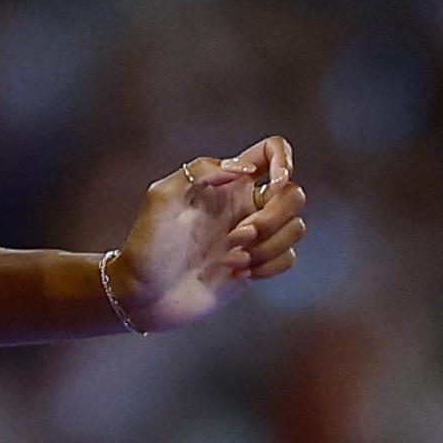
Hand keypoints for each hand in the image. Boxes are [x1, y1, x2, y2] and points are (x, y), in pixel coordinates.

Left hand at [108, 135, 306, 331]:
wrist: (146, 292)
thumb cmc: (148, 243)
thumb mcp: (163, 197)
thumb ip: (200, 172)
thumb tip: (244, 168)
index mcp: (224, 181)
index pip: (271, 151)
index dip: (284, 160)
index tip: (271, 184)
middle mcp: (243, 203)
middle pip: (294, 194)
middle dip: (272, 218)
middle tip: (235, 236)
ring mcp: (253, 234)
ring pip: (295, 227)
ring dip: (267, 246)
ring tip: (228, 258)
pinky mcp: (257, 262)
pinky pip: (289, 257)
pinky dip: (268, 266)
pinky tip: (236, 272)